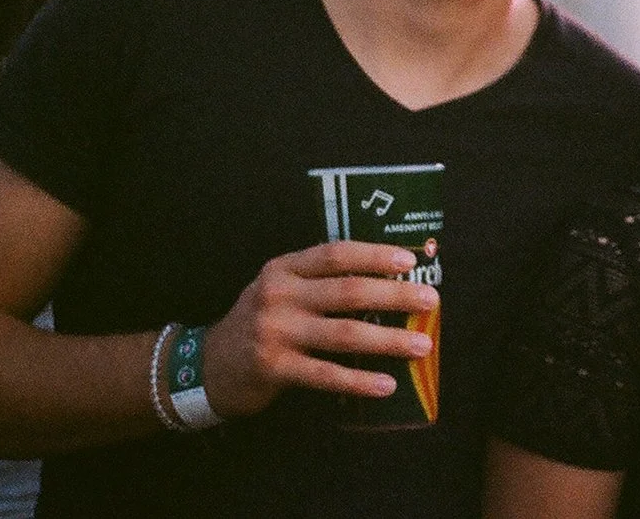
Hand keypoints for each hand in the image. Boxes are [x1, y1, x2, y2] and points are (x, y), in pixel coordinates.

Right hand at [200, 241, 435, 417]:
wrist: (208, 366)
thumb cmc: (260, 322)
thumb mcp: (280, 289)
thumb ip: (318, 281)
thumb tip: (385, 280)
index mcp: (284, 268)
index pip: (336, 254)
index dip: (375, 255)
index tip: (410, 261)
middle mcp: (279, 295)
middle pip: (348, 291)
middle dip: (395, 295)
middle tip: (431, 300)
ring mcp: (275, 332)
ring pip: (344, 333)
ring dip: (388, 339)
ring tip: (421, 345)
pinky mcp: (274, 368)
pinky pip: (326, 374)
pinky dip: (359, 380)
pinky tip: (386, 384)